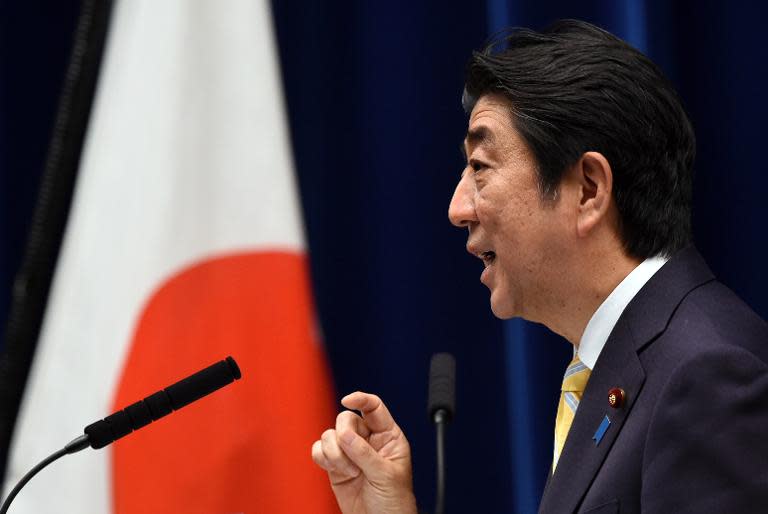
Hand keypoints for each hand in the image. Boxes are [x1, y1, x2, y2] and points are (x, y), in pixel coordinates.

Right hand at [311, 391, 417, 513]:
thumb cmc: (394, 502)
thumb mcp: (385, 475)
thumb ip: (365, 453)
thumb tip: (346, 434)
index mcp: (388, 436)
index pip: (374, 407)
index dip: (361, 399)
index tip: (348, 400)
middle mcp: (368, 441)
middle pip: (346, 419)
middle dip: (345, 435)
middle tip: (350, 453)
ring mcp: (350, 452)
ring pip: (330, 434)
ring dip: (335, 453)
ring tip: (349, 471)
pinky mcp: (335, 465)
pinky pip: (319, 450)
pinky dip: (322, 457)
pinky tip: (335, 470)